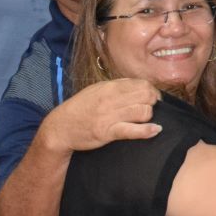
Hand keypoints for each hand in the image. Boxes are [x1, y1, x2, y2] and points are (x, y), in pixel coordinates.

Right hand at [42, 78, 160, 152]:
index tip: (152, 98)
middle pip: (146, 96)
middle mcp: (111, 99)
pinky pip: (133, 130)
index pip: (142, 84)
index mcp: (110, 87)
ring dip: (148, 116)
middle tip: (151, 108)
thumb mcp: (97, 90)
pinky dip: (147, 131)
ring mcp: (110, 115)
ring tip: (145, 120)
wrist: (61, 127)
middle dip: (153, 102)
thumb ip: (117, 86)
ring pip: (143, 111)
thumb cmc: (80, 108)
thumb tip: (136, 85)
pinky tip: (155, 130)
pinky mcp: (108, 132)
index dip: (152, 91)